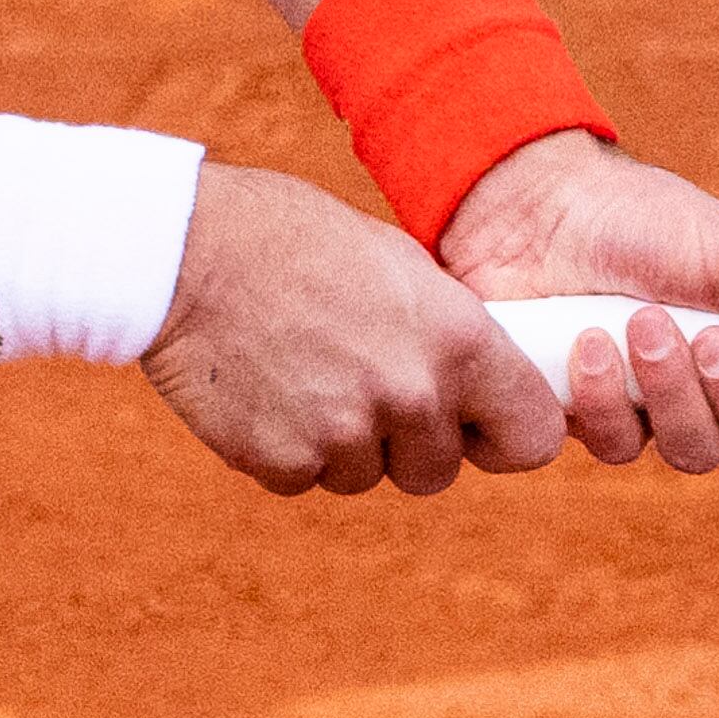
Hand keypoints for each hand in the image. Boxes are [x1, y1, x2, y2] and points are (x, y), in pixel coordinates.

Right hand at [139, 162, 568, 494]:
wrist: (187, 250)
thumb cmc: (292, 238)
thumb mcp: (398, 264)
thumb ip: (445, 333)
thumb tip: (471, 383)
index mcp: (459, 341)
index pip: (531, 438)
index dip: (503, 437)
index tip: (476, 428)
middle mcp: (412, 396)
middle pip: (436, 471)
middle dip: (405, 444)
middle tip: (357, 383)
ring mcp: (346, 435)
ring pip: (363, 476)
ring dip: (338, 443)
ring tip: (299, 369)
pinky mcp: (283, 461)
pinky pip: (302, 478)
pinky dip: (284, 446)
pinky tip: (262, 387)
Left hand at [435, 131, 718, 474]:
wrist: (532, 211)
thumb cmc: (643, 219)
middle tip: (709, 340)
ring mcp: (667, 406)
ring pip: (697, 454)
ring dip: (671, 391)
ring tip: (638, 324)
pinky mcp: (603, 417)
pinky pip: (622, 448)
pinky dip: (606, 397)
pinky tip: (585, 344)